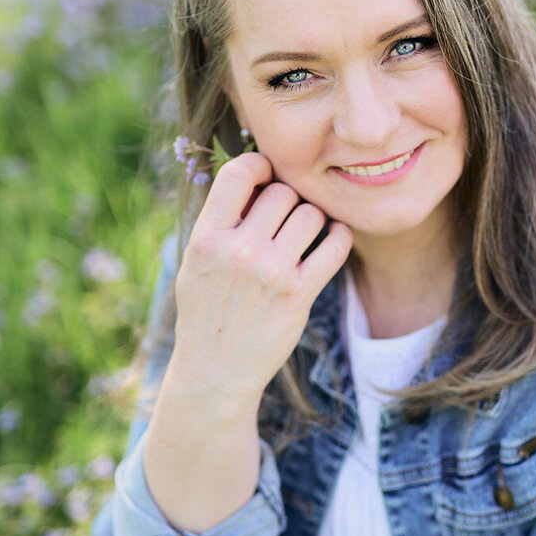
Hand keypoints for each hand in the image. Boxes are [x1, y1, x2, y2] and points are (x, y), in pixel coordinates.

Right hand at [170, 151, 352, 405]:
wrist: (216, 370)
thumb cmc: (207, 310)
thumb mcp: (196, 262)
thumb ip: (220, 221)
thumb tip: (256, 175)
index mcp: (206, 238)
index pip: (238, 173)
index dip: (258, 166)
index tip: (266, 176)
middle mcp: (238, 251)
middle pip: (282, 192)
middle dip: (288, 198)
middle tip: (285, 216)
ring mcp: (271, 273)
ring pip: (311, 214)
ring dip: (313, 219)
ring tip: (305, 233)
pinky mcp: (299, 294)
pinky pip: (335, 245)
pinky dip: (339, 236)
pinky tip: (333, 238)